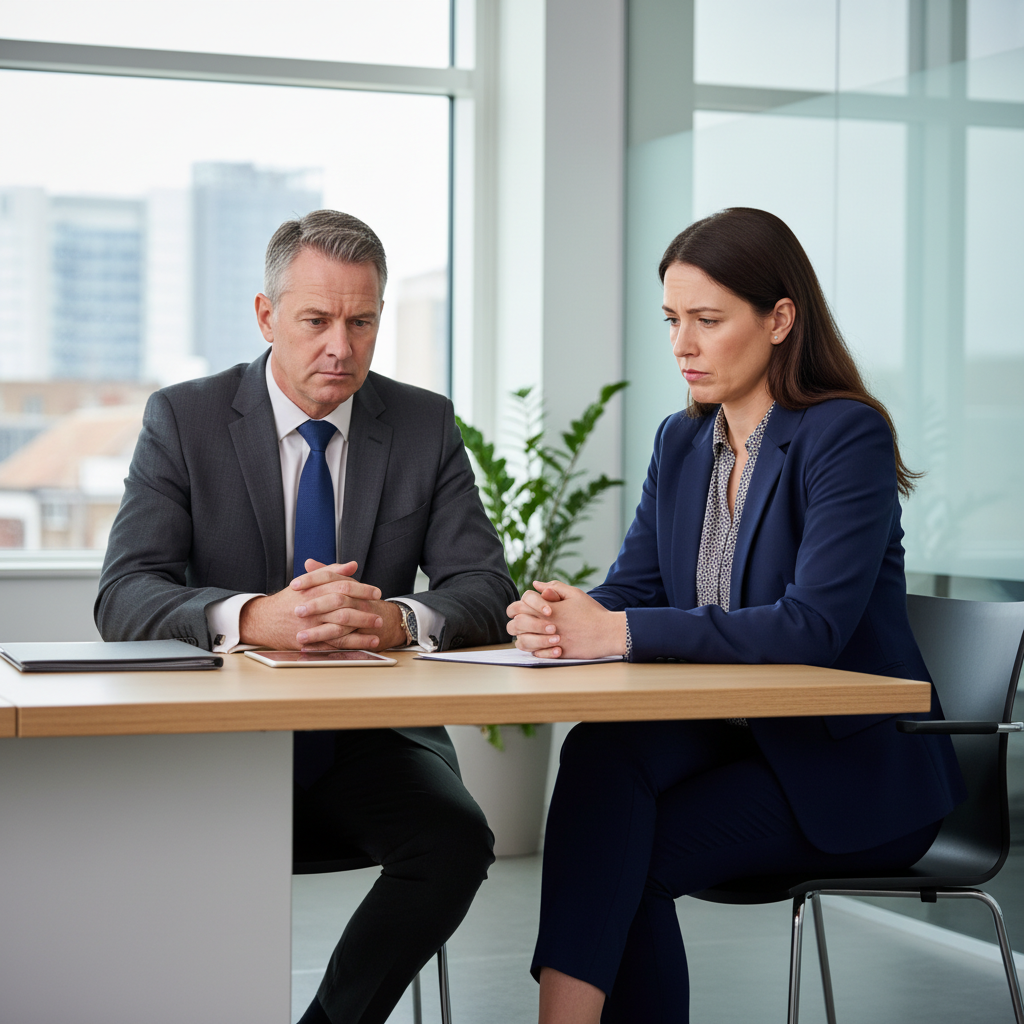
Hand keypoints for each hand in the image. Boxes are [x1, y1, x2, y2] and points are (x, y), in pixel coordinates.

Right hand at [239, 560, 404, 650]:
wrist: (264, 620)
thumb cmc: (289, 600)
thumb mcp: (308, 582)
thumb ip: (330, 571)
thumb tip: (352, 565)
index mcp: (312, 589)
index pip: (341, 585)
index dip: (361, 588)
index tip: (375, 592)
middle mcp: (311, 607)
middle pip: (342, 605)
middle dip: (364, 608)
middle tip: (379, 610)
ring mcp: (310, 625)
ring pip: (340, 625)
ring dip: (362, 626)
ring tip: (377, 626)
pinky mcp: (310, 641)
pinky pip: (335, 643)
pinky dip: (354, 643)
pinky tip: (368, 642)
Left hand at [506, 580, 626, 659]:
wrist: (607, 632)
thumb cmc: (592, 612)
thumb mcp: (574, 594)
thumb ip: (554, 587)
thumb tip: (535, 584)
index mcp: (547, 608)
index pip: (520, 604)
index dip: (521, 604)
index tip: (531, 607)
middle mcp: (545, 624)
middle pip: (516, 623)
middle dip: (517, 622)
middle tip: (526, 622)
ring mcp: (549, 640)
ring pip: (522, 642)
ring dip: (524, 638)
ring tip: (533, 635)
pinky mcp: (556, 654)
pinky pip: (535, 654)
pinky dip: (536, 650)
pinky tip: (544, 645)